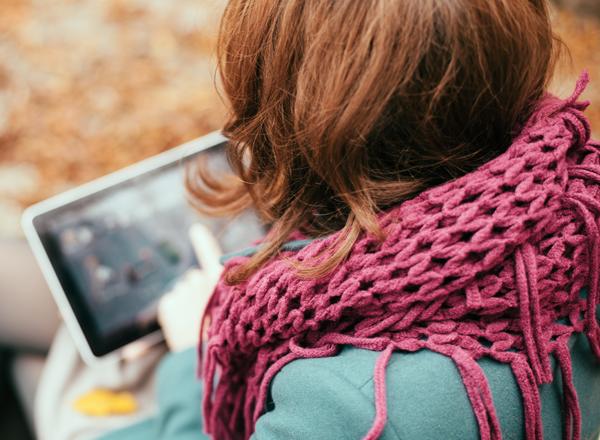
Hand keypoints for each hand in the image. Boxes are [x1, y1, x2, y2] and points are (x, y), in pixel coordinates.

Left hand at [157, 223, 222, 351]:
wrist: (208, 363)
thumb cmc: (225, 340)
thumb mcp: (233, 314)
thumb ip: (225, 297)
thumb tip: (206, 284)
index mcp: (221, 284)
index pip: (210, 255)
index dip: (202, 241)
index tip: (195, 229)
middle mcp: (202, 283)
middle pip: (194, 280)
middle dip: (195, 292)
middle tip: (203, 316)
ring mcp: (183, 292)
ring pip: (181, 293)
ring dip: (184, 304)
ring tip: (193, 325)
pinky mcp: (169, 304)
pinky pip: (169, 304)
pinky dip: (173, 314)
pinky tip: (181, 327)